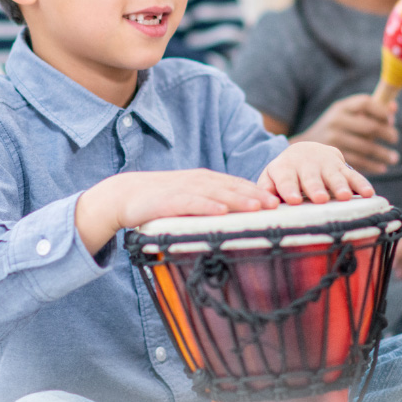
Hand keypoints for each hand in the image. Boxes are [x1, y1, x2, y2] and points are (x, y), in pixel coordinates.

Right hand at [75, 169, 279, 255]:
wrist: (124, 195)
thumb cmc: (158, 201)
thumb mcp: (188, 200)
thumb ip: (209, 206)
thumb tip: (234, 220)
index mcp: (204, 180)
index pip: (235, 184)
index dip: (257, 191)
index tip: (278, 201)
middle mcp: (197, 181)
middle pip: (231, 187)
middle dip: (255, 195)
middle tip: (277, 205)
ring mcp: (183, 189)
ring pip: (216, 193)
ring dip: (238, 199)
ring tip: (257, 207)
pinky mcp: (168, 200)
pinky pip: (191, 202)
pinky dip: (207, 206)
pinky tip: (221, 212)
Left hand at [258, 141, 373, 204]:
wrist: (305, 151)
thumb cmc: (286, 174)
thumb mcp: (271, 178)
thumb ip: (266, 189)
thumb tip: (263, 203)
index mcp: (285, 168)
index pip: (285, 179)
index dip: (289, 189)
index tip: (292, 200)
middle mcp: (306, 164)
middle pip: (311, 177)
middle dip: (316, 187)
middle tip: (320, 198)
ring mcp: (326, 164)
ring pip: (334, 176)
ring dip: (340, 186)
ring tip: (345, 197)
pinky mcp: (343, 166)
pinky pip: (354, 175)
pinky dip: (361, 184)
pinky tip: (369, 193)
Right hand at [294, 95, 398, 174]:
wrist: (303, 149)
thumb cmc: (334, 129)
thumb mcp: (345, 115)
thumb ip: (369, 110)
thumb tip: (393, 106)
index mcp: (340, 108)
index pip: (365, 103)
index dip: (382, 111)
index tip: (391, 120)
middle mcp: (336, 121)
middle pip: (369, 126)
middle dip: (387, 133)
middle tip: (394, 138)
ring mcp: (334, 139)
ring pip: (367, 147)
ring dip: (384, 154)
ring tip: (394, 158)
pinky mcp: (333, 157)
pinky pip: (360, 162)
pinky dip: (374, 166)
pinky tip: (381, 168)